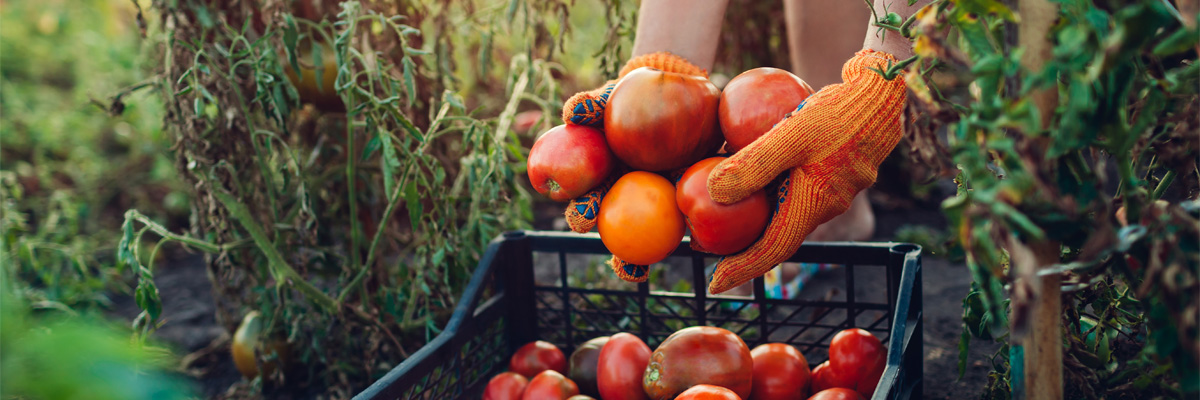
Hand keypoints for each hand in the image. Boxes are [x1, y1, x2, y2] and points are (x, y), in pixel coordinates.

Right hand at [559, 52, 706, 282]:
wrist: (676, 87)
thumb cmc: (635, 94)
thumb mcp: (615, 96)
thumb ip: (593, 104)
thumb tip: (572, 113)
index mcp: (602, 177)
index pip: (586, 202)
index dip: (580, 215)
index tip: (581, 218)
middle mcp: (624, 194)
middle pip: (613, 227)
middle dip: (615, 248)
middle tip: (617, 250)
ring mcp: (653, 201)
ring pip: (644, 236)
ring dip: (633, 258)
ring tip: (636, 270)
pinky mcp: (684, 199)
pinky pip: (686, 220)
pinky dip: (688, 237)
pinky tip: (695, 248)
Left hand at [704, 50, 907, 294]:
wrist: (883, 94)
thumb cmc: (839, 115)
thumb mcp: (791, 136)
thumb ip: (753, 164)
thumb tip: (712, 193)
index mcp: (814, 206)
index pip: (772, 251)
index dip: (741, 269)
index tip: (713, 284)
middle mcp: (823, 205)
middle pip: (776, 235)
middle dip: (741, 244)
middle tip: (704, 244)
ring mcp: (831, 188)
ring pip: (785, 209)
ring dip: (753, 213)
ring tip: (718, 207)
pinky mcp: (832, 170)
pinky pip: (794, 186)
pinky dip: (768, 185)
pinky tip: (746, 163)